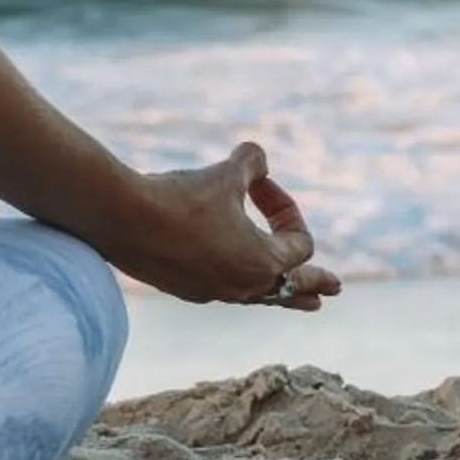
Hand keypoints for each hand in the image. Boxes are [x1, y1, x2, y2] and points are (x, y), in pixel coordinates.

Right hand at [106, 142, 338, 310]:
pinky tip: (235, 280)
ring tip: (305, 301)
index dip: (285, 206)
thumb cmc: (180, 197)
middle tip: (335, 288)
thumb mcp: (223, 173)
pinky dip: (240, 282)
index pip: (298, 241)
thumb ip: (250, 163)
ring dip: (283, 292)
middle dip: (315, 283)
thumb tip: (259, 158)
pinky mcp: (187, 290)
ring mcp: (215, 292)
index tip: (258, 182)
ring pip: (261, 297)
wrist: (123, 220)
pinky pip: (226, 290)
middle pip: (292, 289)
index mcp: (264, 262)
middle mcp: (245, 286)